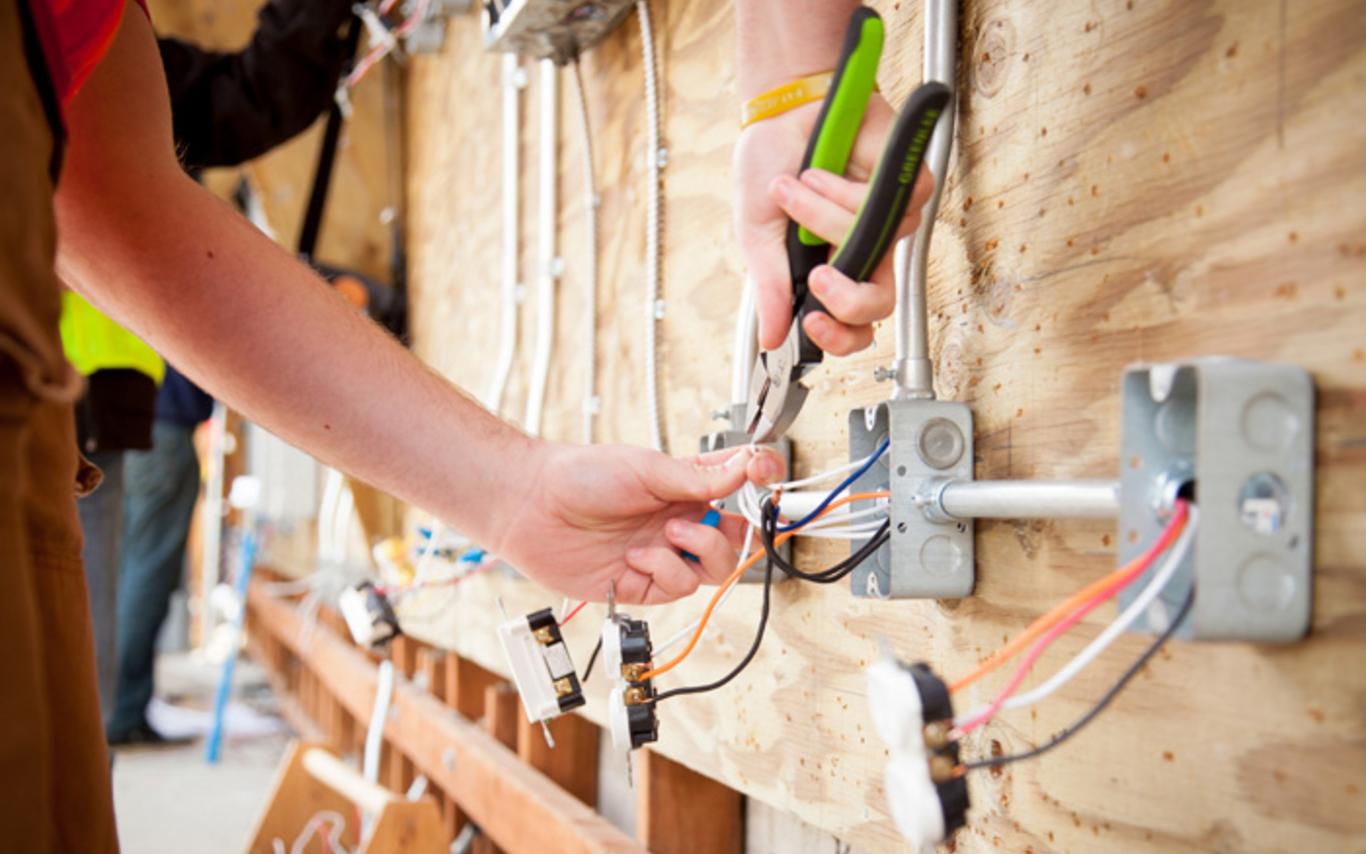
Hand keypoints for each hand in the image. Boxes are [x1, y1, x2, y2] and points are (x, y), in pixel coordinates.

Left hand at [491, 445, 783, 604]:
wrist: (532, 506)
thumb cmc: (581, 475)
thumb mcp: (648, 468)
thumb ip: (699, 477)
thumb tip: (745, 466)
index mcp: (684, 487)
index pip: (737, 487)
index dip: (759, 482)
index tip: (765, 474)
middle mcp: (678, 521)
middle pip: (736, 539)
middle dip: (737, 533)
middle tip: (716, 520)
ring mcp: (662, 554)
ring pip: (715, 571)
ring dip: (699, 550)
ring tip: (667, 534)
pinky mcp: (642, 583)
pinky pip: (678, 588)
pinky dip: (664, 569)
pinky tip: (636, 556)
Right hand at [734, 95, 934, 353]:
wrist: (782, 108)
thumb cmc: (770, 165)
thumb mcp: (757, 234)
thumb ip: (770, 286)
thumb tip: (771, 340)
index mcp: (829, 270)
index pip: (852, 325)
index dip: (840, 337)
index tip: (811, 322)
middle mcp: (863, 250)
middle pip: (881, 303)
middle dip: (849, 299)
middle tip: (819, 277)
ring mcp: (888, 219)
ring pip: (873, 245)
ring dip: (823, 217)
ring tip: (794, 188)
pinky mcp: (907, 184)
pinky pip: (888, 207)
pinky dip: (846, 192)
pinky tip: (822, 173)